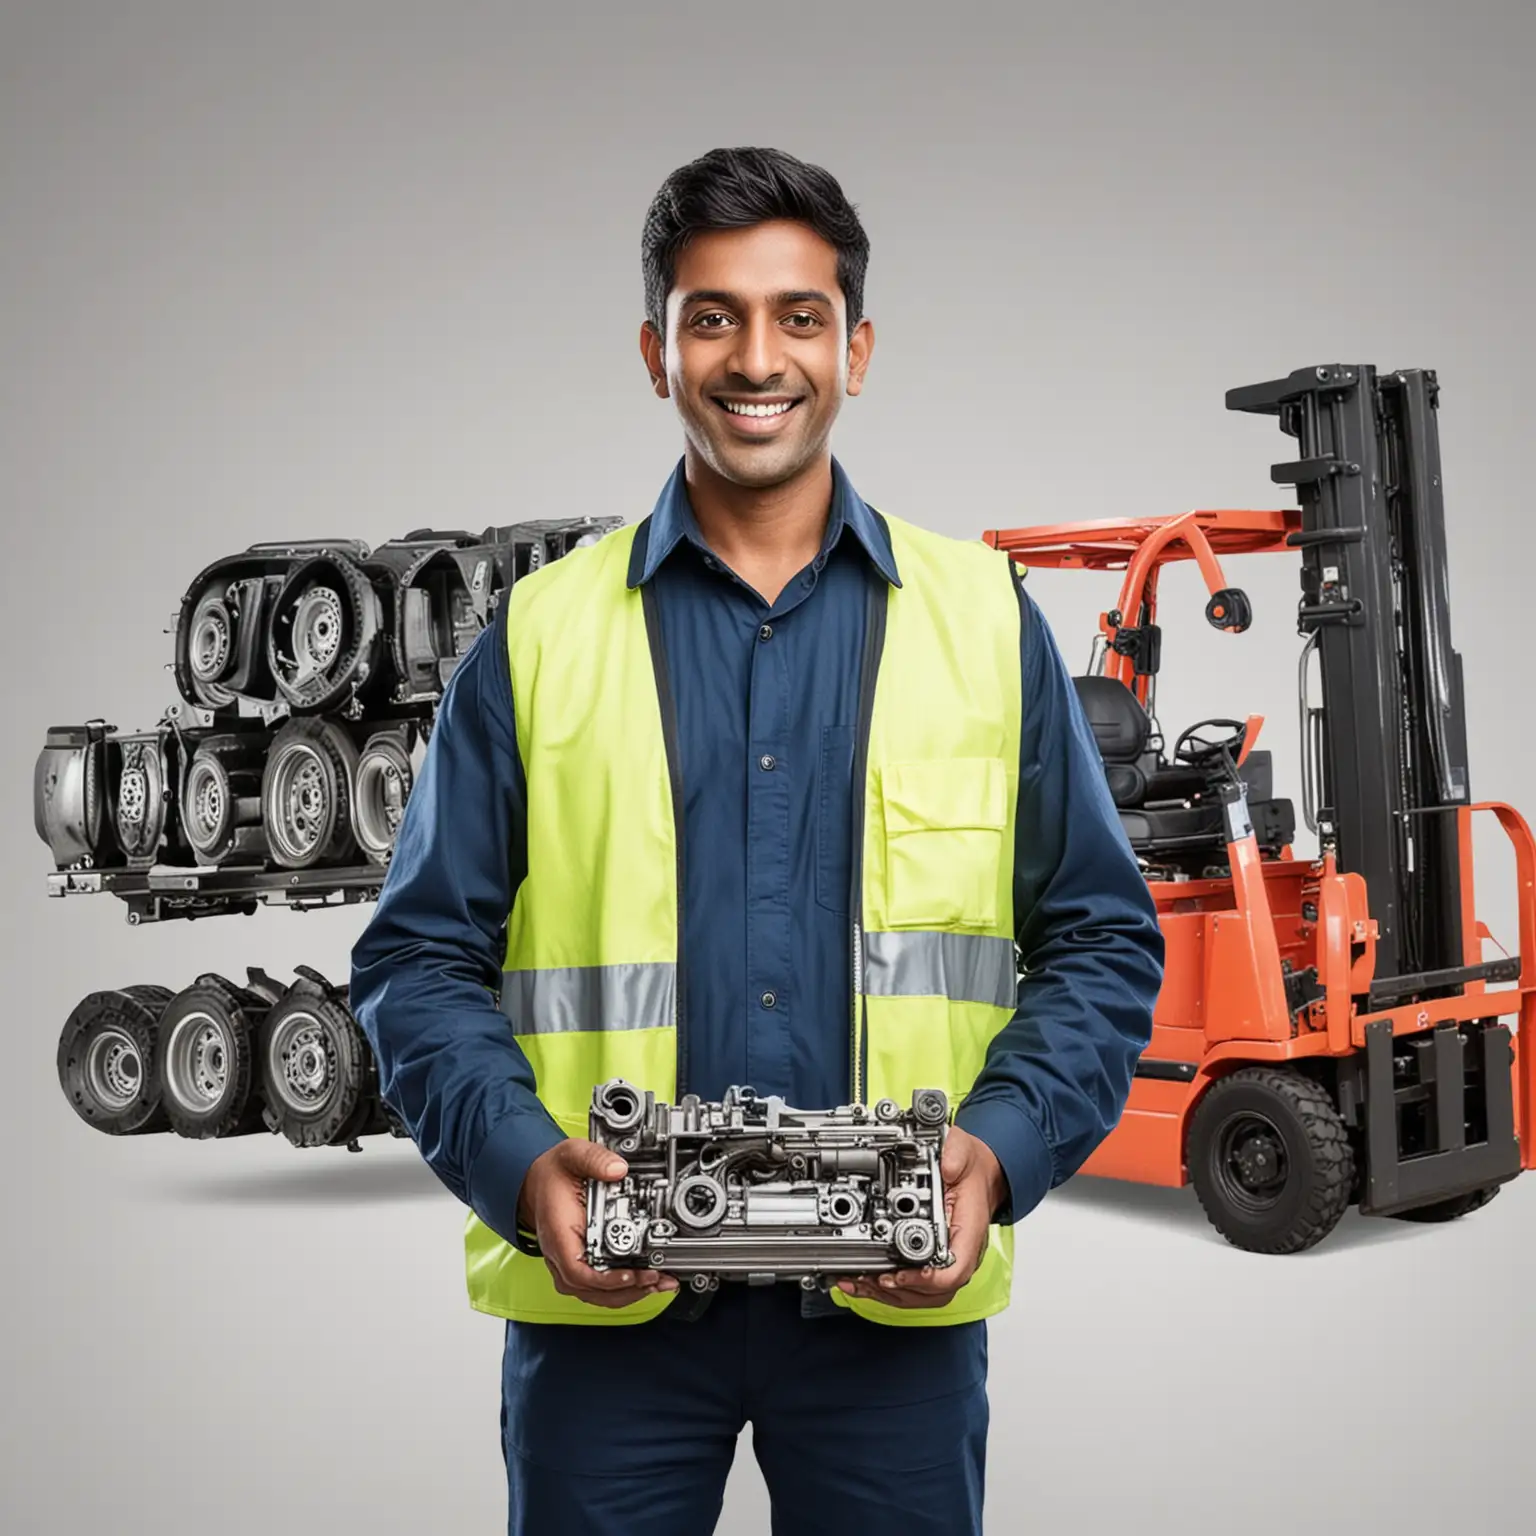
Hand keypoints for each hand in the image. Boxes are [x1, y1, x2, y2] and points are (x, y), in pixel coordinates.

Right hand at [517, 1138, 679, 1307]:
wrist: (537, 1180)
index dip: (604, 1279)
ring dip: (628, 1293)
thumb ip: (595, 1159)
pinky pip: (598, 1287)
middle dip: (626, 1289)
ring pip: (595, 1293)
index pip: (576, 1269)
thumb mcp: (572, 1155)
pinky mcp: (580, 1263)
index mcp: (558, 1232)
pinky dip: (622, 1289)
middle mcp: (561, 1253)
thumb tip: (618, 1169)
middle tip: (655, 1278)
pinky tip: (645, 1282)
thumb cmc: (552, 1173)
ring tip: (657, 1283)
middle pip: (589, 1289)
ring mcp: (569, 1262)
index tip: (629, 1275)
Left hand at [836, 1125, 1004, 1308]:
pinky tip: (867, 1282)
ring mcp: (948, 1258)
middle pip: (936, 1292)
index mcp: (969, 1230)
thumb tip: (946, 1166)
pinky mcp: (934, 1260)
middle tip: (871, 1278)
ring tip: (861, 1283)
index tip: (900, 1274)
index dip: (926, 1279)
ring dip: (891, 1294)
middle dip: (900, 1290)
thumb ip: (956, 1154)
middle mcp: (960, 1251)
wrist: (978, 1172)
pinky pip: (917, 1286)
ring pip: (924, 1295)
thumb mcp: (963, 1151)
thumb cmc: (971, 1169)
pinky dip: (890, 1289)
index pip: (955, 1271)